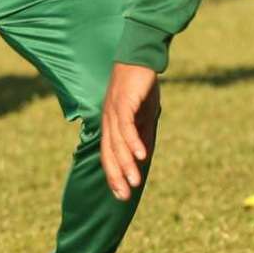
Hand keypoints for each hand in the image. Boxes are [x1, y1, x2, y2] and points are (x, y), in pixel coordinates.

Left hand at [100, 62, 160, 200]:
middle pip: (109, 153)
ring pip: (117, 143)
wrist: (142, 56)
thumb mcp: (145, 114)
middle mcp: (108, 119)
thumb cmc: (142, 85)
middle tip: (124, 196)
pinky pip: (127, 126)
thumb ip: (143, 134)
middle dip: (116, 176)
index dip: (113, 174)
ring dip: (126, 164)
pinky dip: (133, 142)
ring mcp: (114, 111)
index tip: (121, 195)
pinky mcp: (124, 102)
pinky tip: (141, 156)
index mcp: (111, 123)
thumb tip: (144, 157)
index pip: (108, 154)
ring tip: (135, 182)